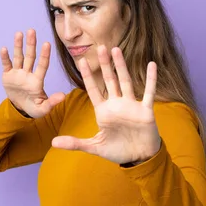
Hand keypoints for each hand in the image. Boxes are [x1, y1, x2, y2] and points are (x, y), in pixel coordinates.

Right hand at [1, 29, 64, 118]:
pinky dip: (5, 57)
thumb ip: (51, 102)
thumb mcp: (43, 108)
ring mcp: (18, 73)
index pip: (42, 65)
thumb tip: (63, 96)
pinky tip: (4, 49)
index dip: (44, 55)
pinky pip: (7, 65)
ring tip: (19, 33)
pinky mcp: (8, 76)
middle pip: (30, 57)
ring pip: (19, 57)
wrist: (20, 108)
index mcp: (37, 81)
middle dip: (31, 44)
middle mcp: (28, 74)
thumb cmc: (34, 108)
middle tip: (32, 30)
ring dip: (18, 46)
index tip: (47, 43)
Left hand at [52, 45, 161, 164]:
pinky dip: (151, 79)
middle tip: (100, 47)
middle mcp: (117, 105)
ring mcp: (131, 106)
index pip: (93, 90)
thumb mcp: (94, 147)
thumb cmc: (118, 150)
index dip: (88, 76)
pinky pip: (149, 92)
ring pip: (126, 82)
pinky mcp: (145, 111)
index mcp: (104, 111)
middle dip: (104, 64)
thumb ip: (75, 143)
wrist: (138, 158)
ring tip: (117, 50)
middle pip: (109, 80)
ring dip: (121, 66)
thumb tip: (53, 143)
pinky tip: (152, 65)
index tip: (81, 61)